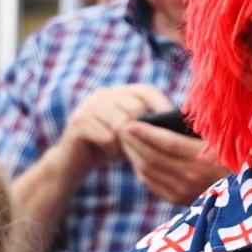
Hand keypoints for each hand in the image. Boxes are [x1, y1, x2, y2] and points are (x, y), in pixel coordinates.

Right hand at [59, 84, 173, 177]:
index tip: (175, 122)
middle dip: (143, 130)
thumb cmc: (112, 146)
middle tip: (140, 147)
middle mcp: (104, 94)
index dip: (163, 105)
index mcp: (121, 92)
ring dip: (126, 142)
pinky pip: (107, 137)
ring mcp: (89, 105)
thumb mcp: (134, 134)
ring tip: (123, 151)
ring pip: (122, 123)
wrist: (74, 161)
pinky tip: (107, 153)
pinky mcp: (78, 121)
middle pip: (136, 107)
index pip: (147, 90)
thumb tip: (177, 127)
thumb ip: (150, 125)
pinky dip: (111, 150)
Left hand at [119, 121, 228, 205]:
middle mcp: (193, 177)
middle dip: (133, 142)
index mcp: (205, 159)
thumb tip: (171, 116)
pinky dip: (141, 170)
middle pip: (152, 158)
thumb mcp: (224, 139)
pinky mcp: (181, 200)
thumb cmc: (238, 155)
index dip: (146, 133)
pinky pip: (152, 184)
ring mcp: (185, 191)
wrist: (251, 188)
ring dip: (133, 155)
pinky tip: (137, 158)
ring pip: (148, 172)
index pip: (167, 144)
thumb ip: (201, 129)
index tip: (131, 122)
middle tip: (121, 127)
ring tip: (126, 141)